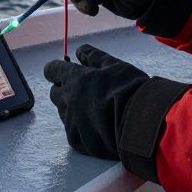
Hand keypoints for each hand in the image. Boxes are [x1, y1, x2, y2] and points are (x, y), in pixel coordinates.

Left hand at [43, 45, 149, 159]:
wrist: (140, 125)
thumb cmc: (129, 91)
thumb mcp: (114, 66)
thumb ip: (93, 57)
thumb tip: (79, 51)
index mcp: (74, 79)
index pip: (52, 70)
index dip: (58, 69)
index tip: (66, 70)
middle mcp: (67, 100)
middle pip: (55, 93)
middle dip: (65, 90)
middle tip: (86, 91)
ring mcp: (70, 122)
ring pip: (64, 112)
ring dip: (74, 109)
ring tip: (98, 110)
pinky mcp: (77, 141)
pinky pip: (74, 131)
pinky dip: (83, 127)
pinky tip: (100, 126)